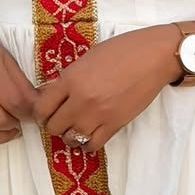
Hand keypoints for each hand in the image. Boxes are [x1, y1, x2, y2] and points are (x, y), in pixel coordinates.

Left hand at [32, 24, 180, 152]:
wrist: (153, 57)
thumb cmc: (122, 50)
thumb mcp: (88, 57)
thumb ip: (70, 77)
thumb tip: (53, 93)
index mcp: (71, 79)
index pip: (42, 107)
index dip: (41, 112)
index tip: (46, 112)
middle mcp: (81, 100)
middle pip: (54, 126)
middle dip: (54, 124)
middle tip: (62, 118)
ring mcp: (98, 115)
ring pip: (70, 139)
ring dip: (70, 134)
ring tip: (76, 126)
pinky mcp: (115, 125)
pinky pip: (92, 145)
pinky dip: (87, 143)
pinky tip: (90, 134)